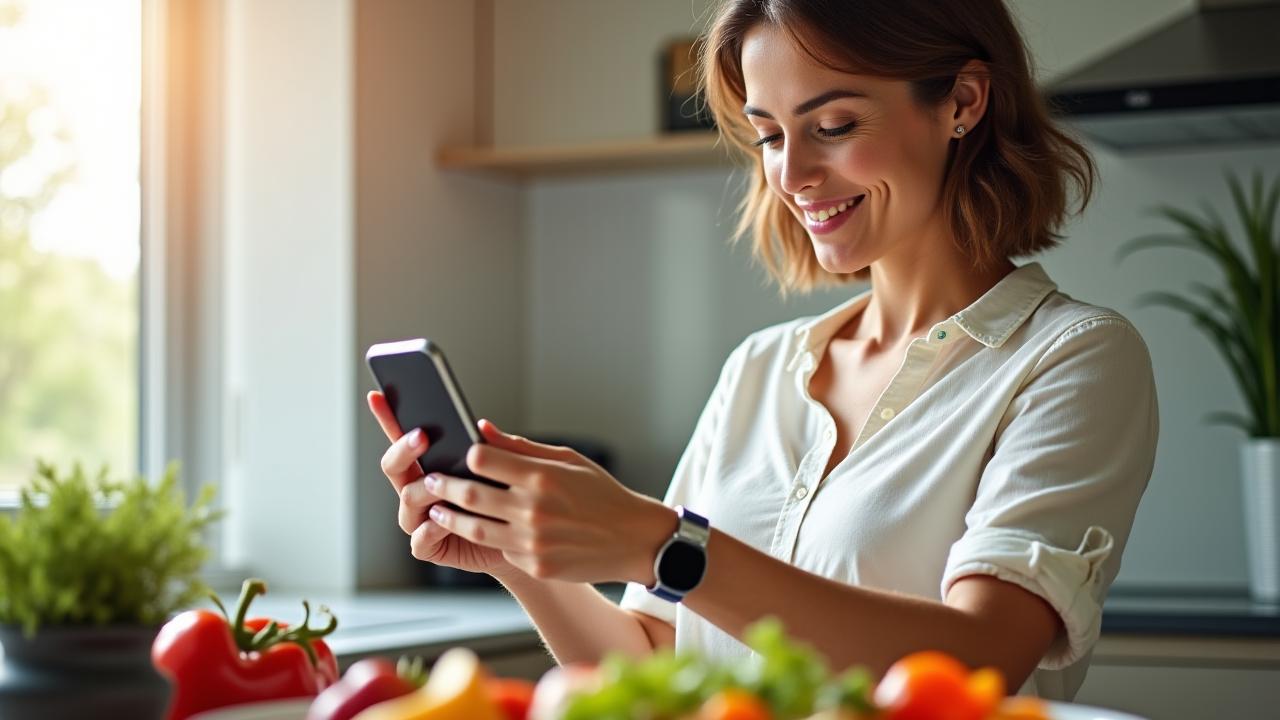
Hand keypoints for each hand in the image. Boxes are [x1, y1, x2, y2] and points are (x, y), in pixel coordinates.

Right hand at [366, 391, 518, 578]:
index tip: (377, 395)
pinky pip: (419, 538)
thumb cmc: (513, 501)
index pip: (404, 438)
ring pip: (407, 498)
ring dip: (422, 488)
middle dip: (403, 449)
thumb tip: (481, 426)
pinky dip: (431, 528)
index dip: (388, 417)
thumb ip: (496, 451)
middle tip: (422, 436)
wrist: (526, 542)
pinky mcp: (429, 546)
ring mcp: (421, 518)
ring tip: (440, 482)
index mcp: (433, 464)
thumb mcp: (510, 470)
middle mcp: (420, 489)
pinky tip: (445, 521)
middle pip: (395, 466)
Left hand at [421, 419, 674, 584]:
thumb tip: (481, 428)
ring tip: (438, 511)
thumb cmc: (602, 493)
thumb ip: (521, 447)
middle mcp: (534, 509)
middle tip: (429, 481)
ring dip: (450, 518)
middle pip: (470, 494)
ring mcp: (533, 541)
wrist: (634, 539)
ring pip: (475, 528)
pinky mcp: (536, 565)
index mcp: (542, 476)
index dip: (468, 455)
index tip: (460, 455)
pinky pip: (500, 549)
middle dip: (443, 486)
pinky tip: (474, 530)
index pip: (483, 459)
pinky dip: (487, 539)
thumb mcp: (569, 460)